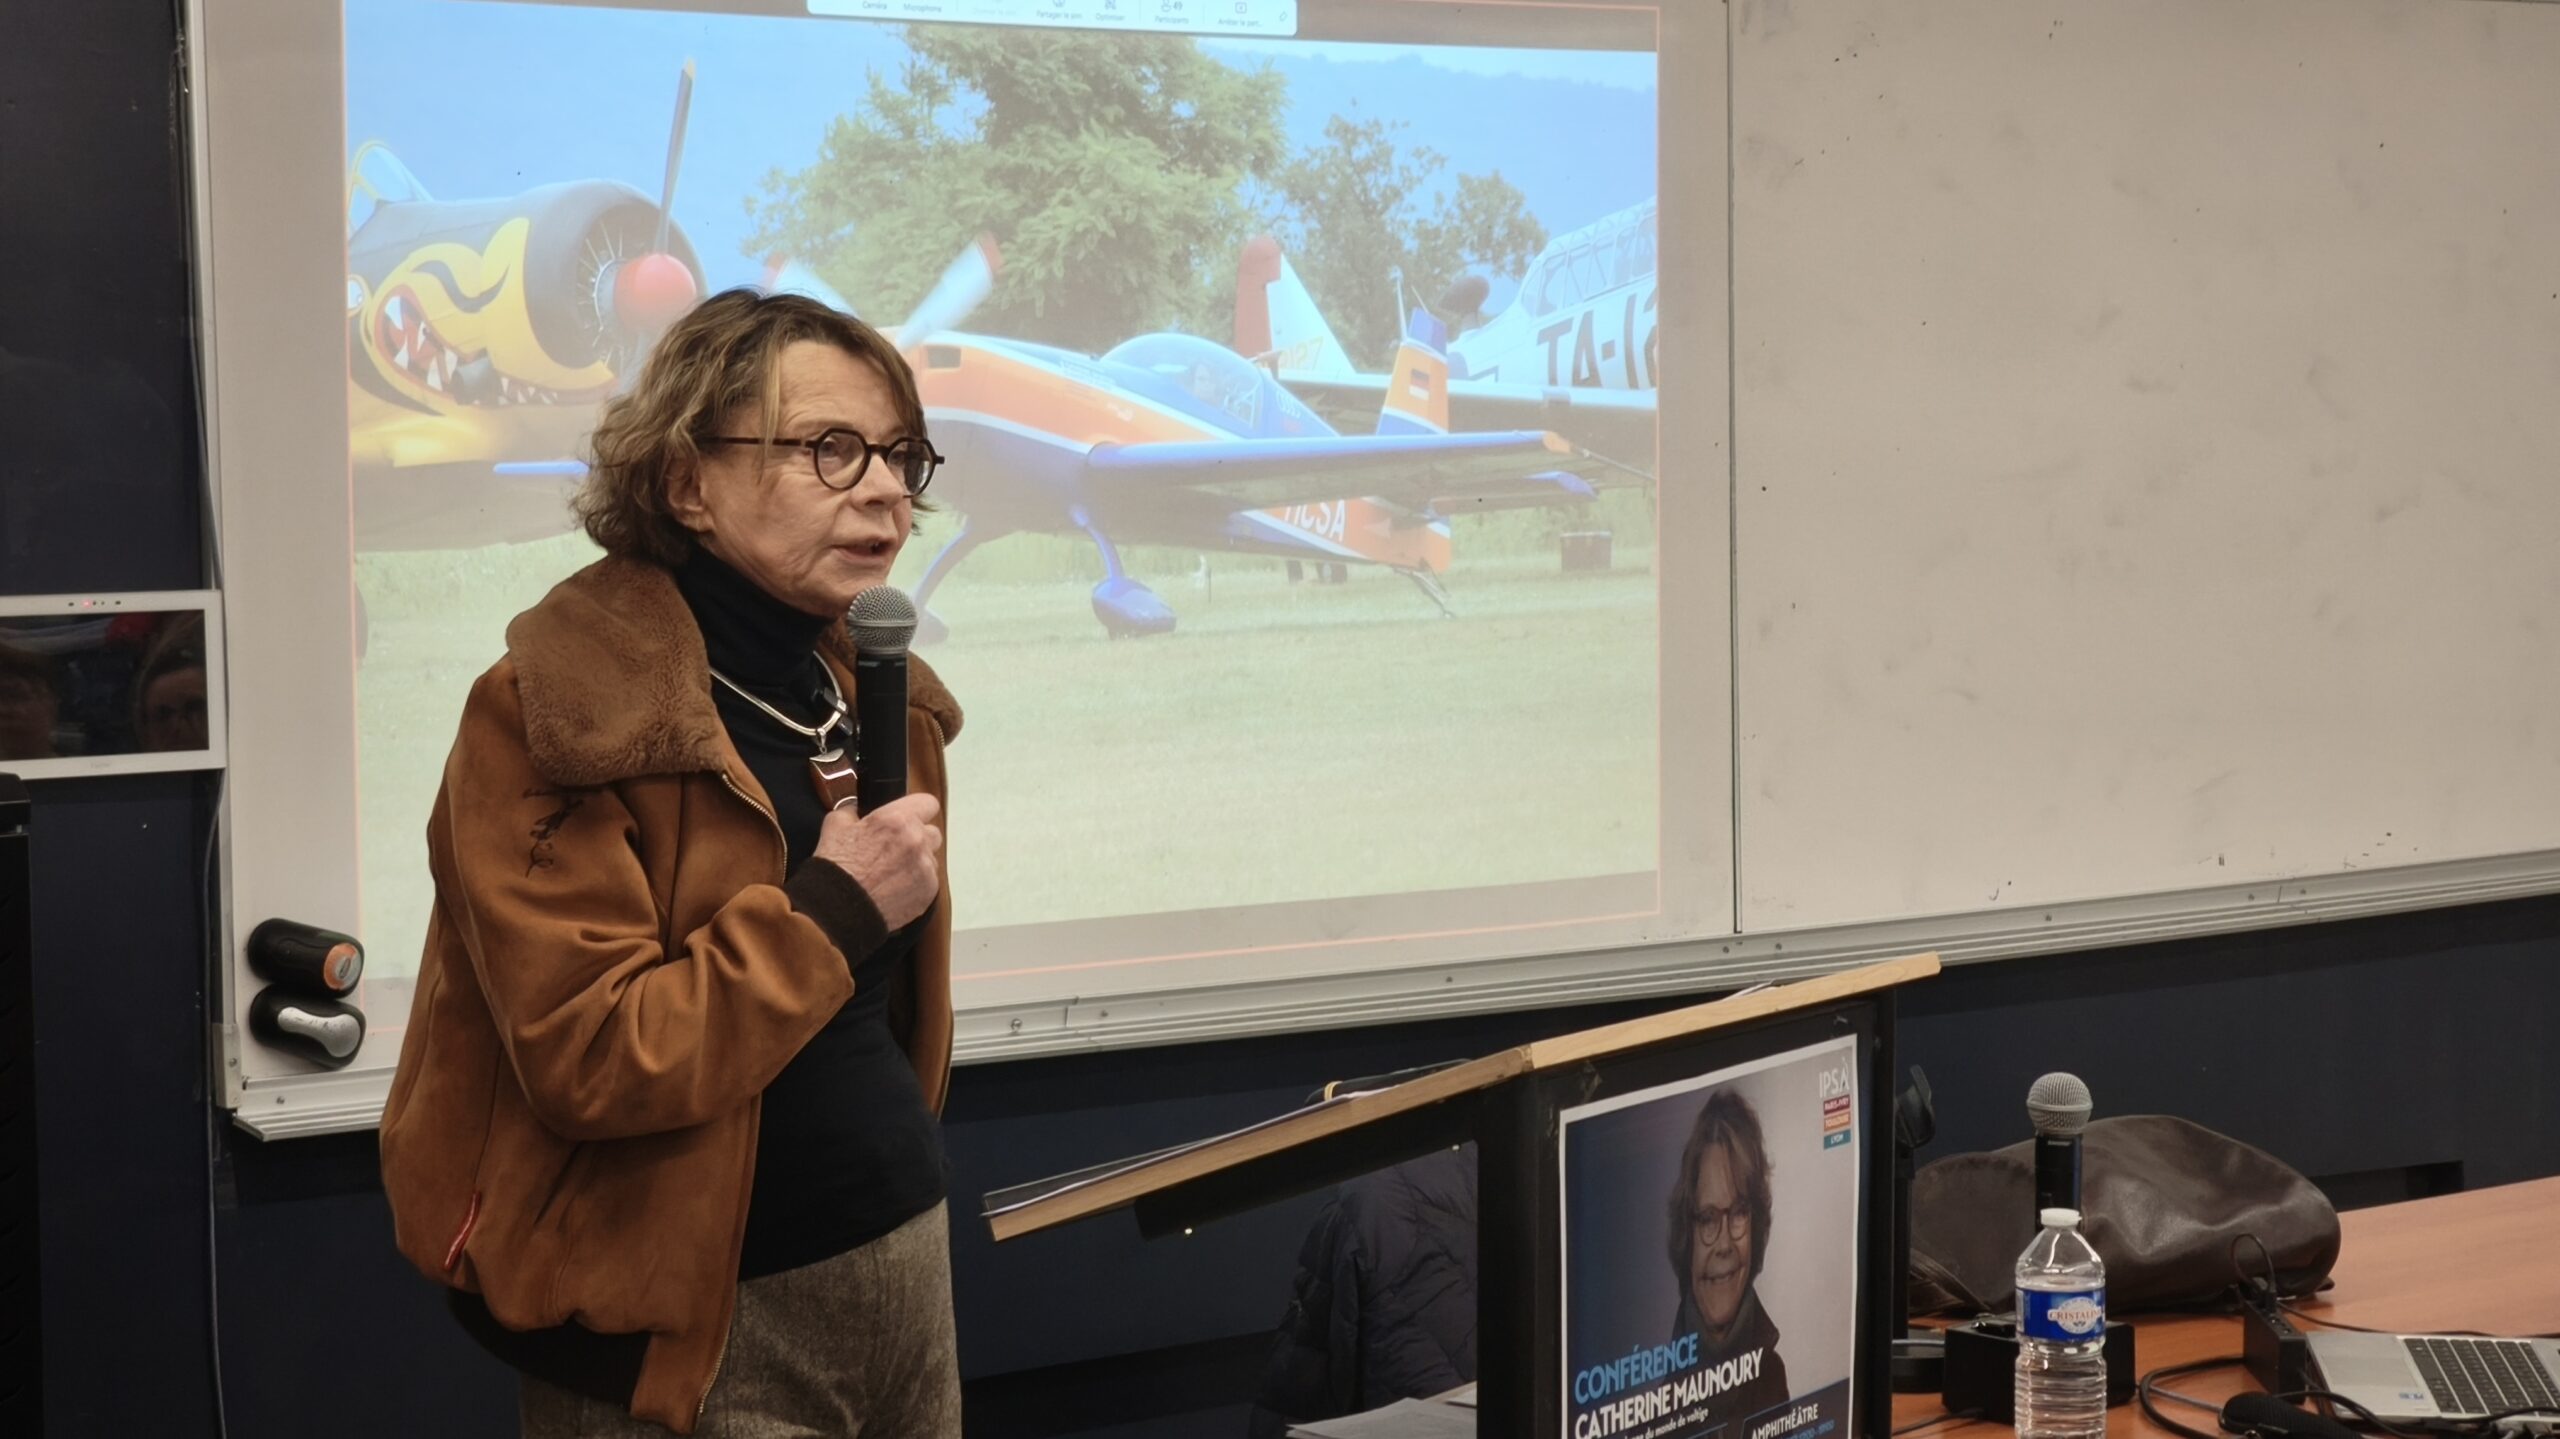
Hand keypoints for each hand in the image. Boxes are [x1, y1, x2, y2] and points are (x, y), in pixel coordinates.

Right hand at [813, 794, 941, 931]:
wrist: (837, 909)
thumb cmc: (836, 868)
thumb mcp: (835, 825)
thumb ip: (851, 811)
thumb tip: (855, 809)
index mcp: (898, 820)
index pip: (928, 803)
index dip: (918, 810)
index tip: (910, 817)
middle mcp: (917, 841)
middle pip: (932, 833)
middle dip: (918, 838)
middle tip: (896, 848)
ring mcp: (925, 868)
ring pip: (930, 859)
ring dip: (917, 862)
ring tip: (892, 873)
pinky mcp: (928, 892)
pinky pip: (929, 882)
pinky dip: (916, 884)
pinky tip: (894, 889)